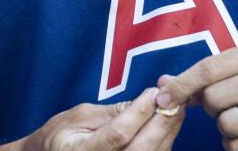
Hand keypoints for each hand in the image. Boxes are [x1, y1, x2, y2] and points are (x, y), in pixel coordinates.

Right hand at [19, 87, 183, 150]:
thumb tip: (145, 101)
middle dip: (162, 122)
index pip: (118, 134)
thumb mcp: (80, 116)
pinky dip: (164, 143)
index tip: (153, 91)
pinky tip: (168, 126)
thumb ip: (112, 112)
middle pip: (142, 149)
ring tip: (176, 108)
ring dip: (168, 132)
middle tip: (174, 99)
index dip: (139, 112)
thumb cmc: (62, 135)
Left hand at [155, 43, 237, 150]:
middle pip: (214, 99)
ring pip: (226, 126)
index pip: (208, 69)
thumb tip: (161, 86)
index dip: (181, 85)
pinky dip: (236, 146)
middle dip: (210, 106)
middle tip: (225, 105)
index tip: (162, 98)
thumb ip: (202, 75)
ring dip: (224, 128)